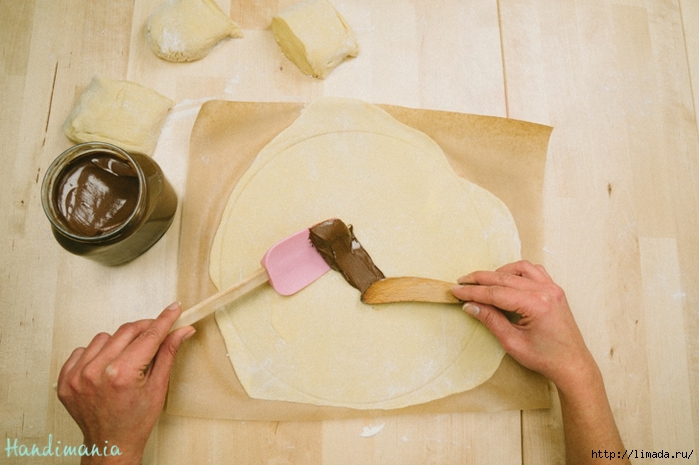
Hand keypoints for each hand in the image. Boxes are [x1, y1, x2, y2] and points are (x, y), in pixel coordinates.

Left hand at [57, 302, 194, 463]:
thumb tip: (183, 330)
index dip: (164, 320)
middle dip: (144, 329)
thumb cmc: (136, 421)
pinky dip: (96, 354)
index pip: (148, 336)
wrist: (111, 445)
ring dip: (119, 343)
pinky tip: (106, 367)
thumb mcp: (159, 387)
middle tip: (156, 332)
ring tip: (127, 360)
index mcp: (122, 375)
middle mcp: (96, 373)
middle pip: (126, 331)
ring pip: (104, 338)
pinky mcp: (65, 379)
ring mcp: (77, 376)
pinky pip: (82, 350)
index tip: (174, 308)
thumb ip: (168, 353)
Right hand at [451, 260, 595, 390]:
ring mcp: (552, 288)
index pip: (495, 293)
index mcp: (536, 304)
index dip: (473, 291)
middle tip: (461, 282)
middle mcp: (545, 291)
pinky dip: (516, 272)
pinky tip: (506, 280)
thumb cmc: (545, 358)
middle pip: (504, 278)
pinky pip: (533, 271)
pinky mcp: (555, 290)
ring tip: (482, 282)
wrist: (572, 364)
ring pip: (519, 269)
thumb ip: (490, 320)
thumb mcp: (512, 342)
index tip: (456, 290)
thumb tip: (470, 306)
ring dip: (498, 272)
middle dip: (480, 279)